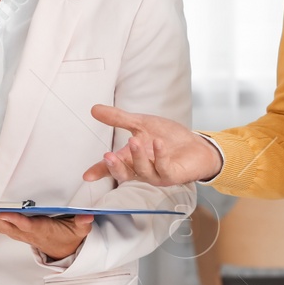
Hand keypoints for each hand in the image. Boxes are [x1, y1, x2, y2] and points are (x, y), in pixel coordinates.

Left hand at [0, 211, 93, 261]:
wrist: (63, 251)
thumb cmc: (68, 236)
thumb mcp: (80, 231)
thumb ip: (82, 223)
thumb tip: (87, 216)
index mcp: (42, 230)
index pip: (27, 225)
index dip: (16, 220)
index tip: (4, 213)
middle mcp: (27, 233)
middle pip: (7, 225)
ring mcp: (20, 233)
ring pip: (0, 226)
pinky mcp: (16, 232)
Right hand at [80, 104, 222, 186]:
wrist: (196, 145)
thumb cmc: (168, 138)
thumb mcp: (141, 124)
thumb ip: (118, 119)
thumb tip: (94, 109)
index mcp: (131, 159)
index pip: (112, 167)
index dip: (99, 171)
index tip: (87, 175)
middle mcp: (142, 170)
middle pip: (124, 174)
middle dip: (115, 167)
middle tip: (108, 157)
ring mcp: (157, 174)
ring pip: (143, 171)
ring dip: (137, 157)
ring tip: (134, 140)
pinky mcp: (173, 175)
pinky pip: (164, 168)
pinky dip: (160, 156)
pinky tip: (158, 144)